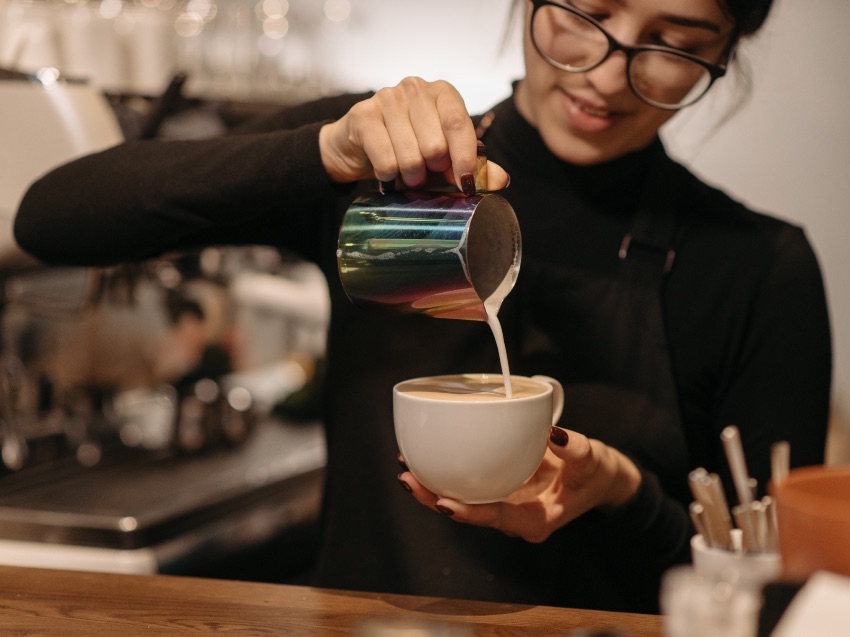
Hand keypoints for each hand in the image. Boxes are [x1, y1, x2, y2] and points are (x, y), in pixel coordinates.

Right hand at [319, 77, 508, 192]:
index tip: (466, 185)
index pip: (459, 124)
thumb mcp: (444, 160)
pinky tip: (386, 171)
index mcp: (443, 93)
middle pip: (435, 144)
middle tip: (424, 174)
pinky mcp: (363, 115)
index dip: (464, 158)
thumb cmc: (408, 150)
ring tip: (405, 174)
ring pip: (410, 155)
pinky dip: (388, 175)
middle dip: (432, 170)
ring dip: (409, 176)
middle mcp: (415, 88)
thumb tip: (502, 180)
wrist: (359, 148)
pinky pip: (385, 159)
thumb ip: (473, 167)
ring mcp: (387, 98)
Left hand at [398, 427, 641, 542]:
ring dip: (433, 487)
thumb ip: (576, 449)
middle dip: (435, 499)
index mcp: (535, 520)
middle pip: (469, 513)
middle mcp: (514, 517)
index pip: (496, 518)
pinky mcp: (500, 489)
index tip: (444, 503)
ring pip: (462, 500)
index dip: (469, 513)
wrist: (600, 478)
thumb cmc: (596, 474)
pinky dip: (447, 472)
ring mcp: (504, 505)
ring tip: (406, 468)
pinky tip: (426, 456)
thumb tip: (554, 434)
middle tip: (408, 479)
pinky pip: (469, 484)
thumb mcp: (593, 460)